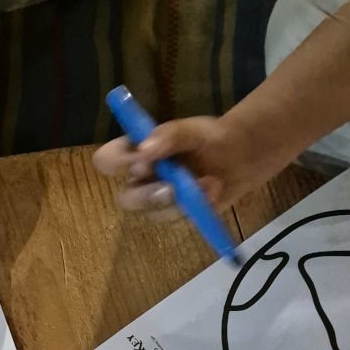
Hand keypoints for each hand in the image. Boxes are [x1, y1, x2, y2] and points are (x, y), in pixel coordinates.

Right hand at [93, 116, 258, 216]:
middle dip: (147, 196)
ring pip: (155, 213)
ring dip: (183, 201)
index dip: (116, 163)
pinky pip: (180, 220)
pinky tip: (215, 191)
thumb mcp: (195, 130)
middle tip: (170, 189)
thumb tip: (144, 149)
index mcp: (137, 152)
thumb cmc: (212, 138)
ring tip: (211, 182)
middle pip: (126, 199)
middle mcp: (141, 180)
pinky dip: (199, 207)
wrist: (241, 157)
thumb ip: (170, 136)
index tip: (141, 161)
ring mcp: (159, 200)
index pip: (107, 160)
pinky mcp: (178, 215)